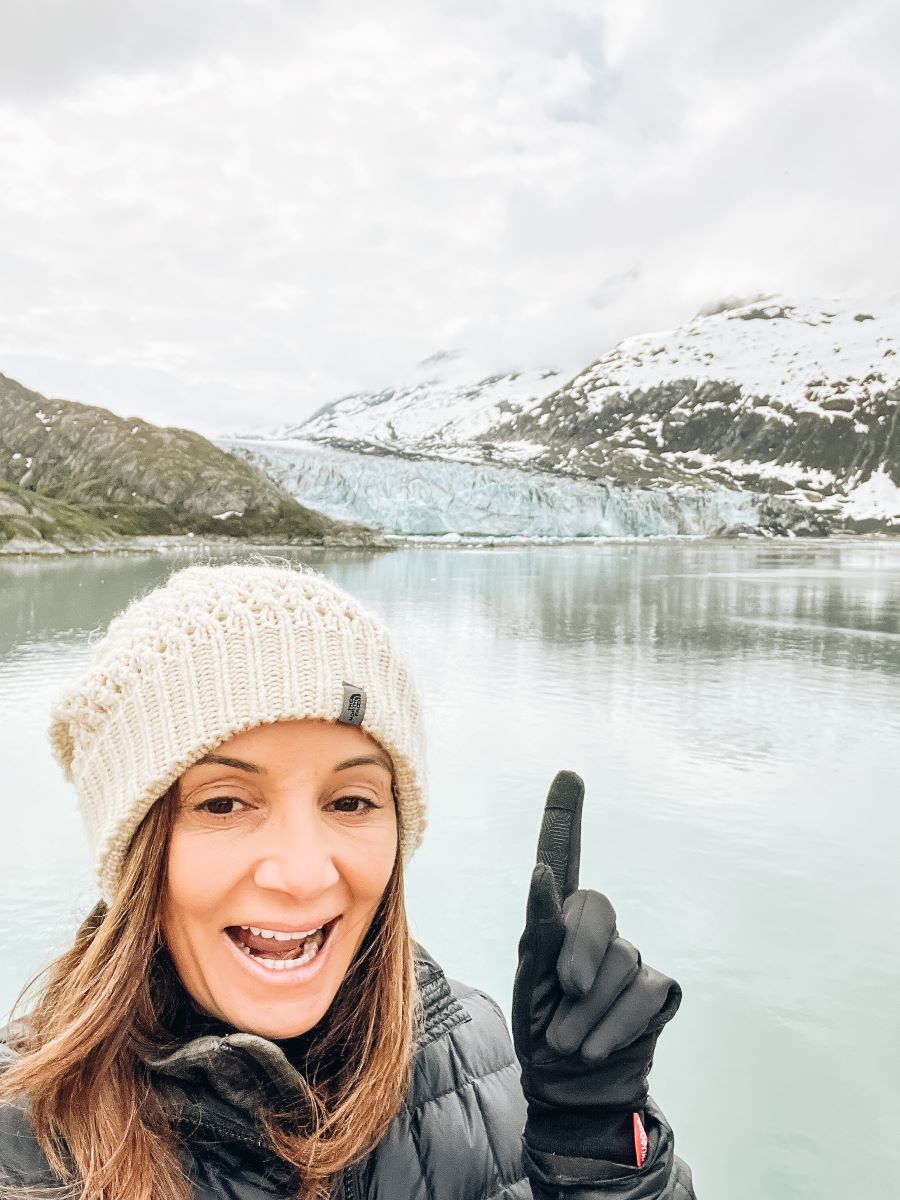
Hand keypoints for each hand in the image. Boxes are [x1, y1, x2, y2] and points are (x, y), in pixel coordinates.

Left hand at [512, 771, 680, 1157]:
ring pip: (619, 961)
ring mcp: (630, 956)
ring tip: (567, 1041)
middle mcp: (597, 929)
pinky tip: (595, 1048)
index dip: (565, 816)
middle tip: (562, 993)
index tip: (569, 775)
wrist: (569, 1091)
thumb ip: (539, 931)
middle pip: (595, 907)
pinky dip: (616, 1023)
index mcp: (557, 917)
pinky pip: (644, 992)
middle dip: (577, 951)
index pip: (563, 855)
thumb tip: (544, 874)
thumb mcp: (528, 982)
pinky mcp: (657, 990)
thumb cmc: (542, 1028)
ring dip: (587, 1010)